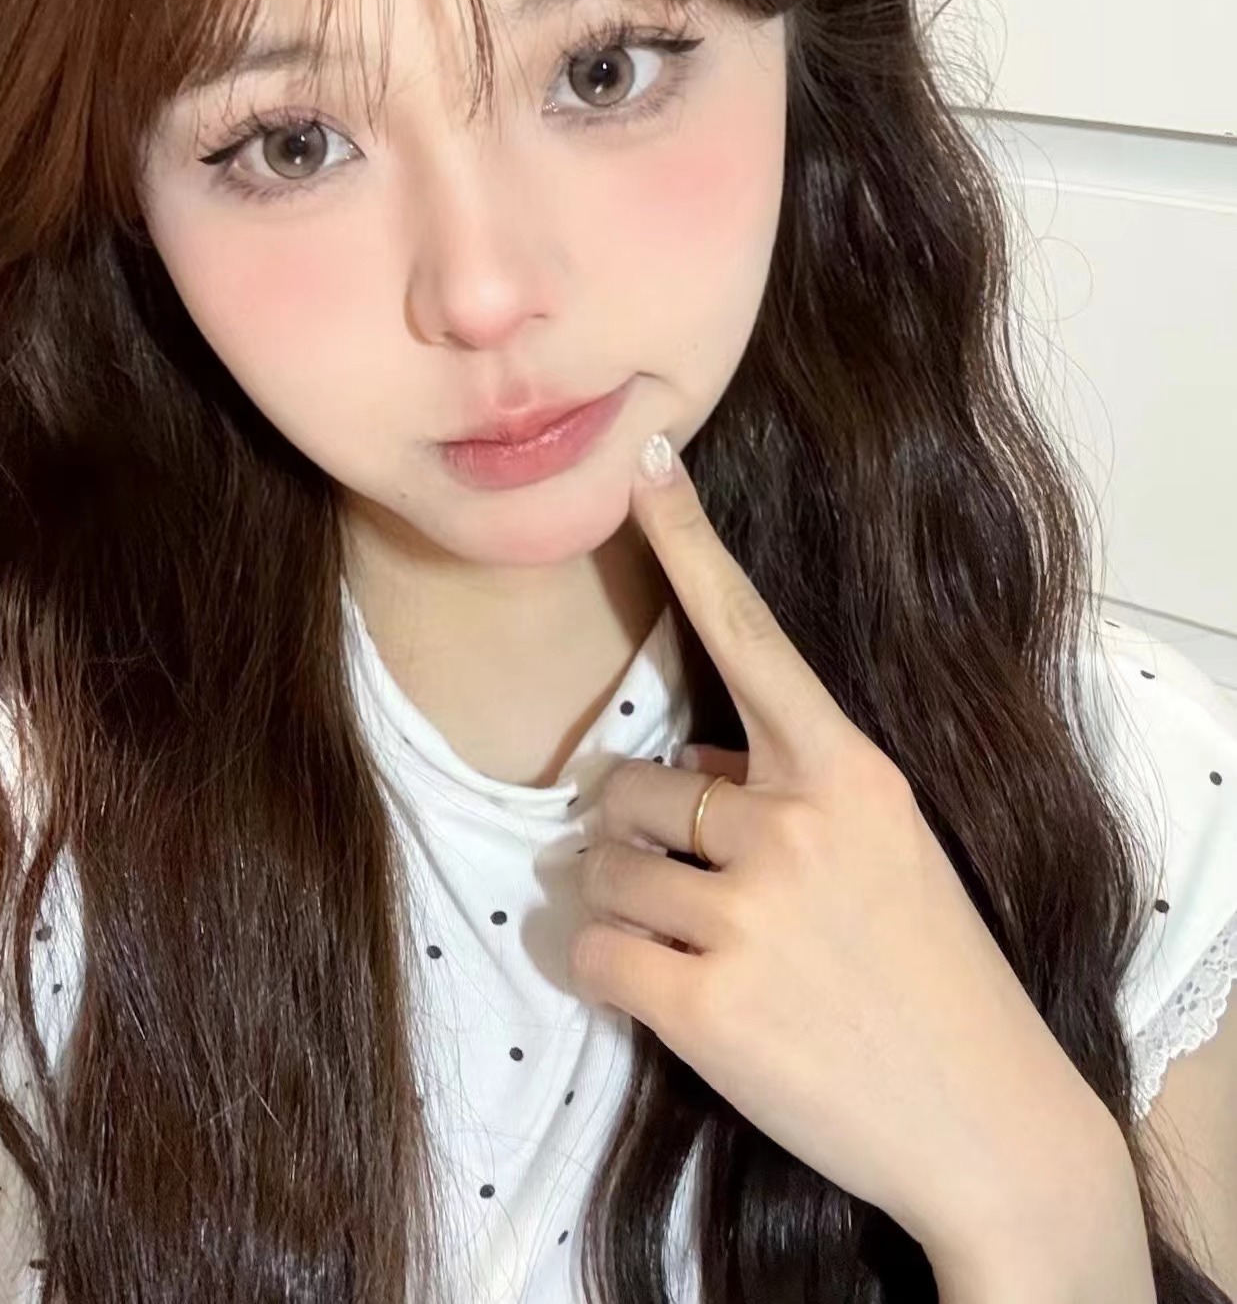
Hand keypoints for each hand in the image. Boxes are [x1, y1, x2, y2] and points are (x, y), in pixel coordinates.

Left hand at [568, 435, 1116, 1267]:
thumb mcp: (889, 853)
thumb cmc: (935, 977)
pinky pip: (596, 954)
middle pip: (631, 786)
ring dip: (625, 906)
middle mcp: (798, 824)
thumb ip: (790, 792)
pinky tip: (668, 999)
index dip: (689, 546)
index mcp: (850, 771)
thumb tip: (686, 768)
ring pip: (603, 870)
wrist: (995, 1128)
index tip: (642, 465)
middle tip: (700, 894)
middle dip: (641, 838)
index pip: (752, 636)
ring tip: (702, 951)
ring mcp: (754, 915)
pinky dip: (610, 974)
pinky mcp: (710, 1007)